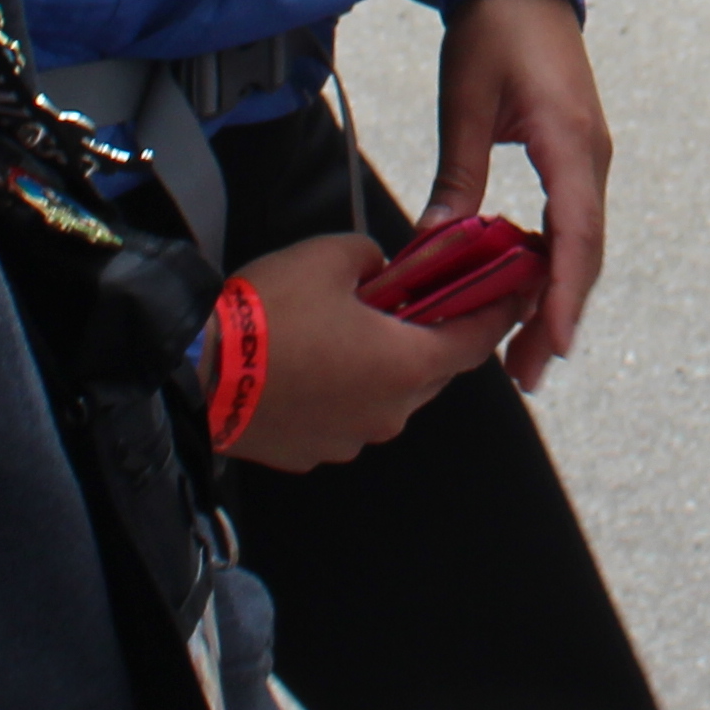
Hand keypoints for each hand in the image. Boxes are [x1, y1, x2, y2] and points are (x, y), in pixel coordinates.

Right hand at [224, 228, 506, 470]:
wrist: (193, 373)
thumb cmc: (267, 313)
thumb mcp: (328, 256)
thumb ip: (372, 258)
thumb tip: (378, 270)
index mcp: (407, 365)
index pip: (476, 339)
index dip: (499, 310)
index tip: (516, 291)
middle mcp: (391, 412)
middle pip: (433, 369)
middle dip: (433, 333)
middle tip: (423, 297)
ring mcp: (352, 439)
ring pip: (389, 395)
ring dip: (384, 363)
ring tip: (355, 327)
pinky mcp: (315, 453)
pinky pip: (348, 415)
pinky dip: (346, 389)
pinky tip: (316, 362)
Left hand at [432, 0, 607, 388]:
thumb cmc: (492, 32)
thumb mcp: (465, 103)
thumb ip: (457, 176)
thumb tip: (434, 247)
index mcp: (569, 143)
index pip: (575, 233)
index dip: (564, 293)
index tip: (552, 344)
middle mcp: (591, 157)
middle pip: (584, 253)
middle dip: (558, 314)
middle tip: (525, 373)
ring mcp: (588, 157)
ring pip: (580, 242)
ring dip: (555, 295)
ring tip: (525, 351)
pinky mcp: (575, 156)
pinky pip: (571, 221)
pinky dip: (552, 262)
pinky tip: (524, 291)